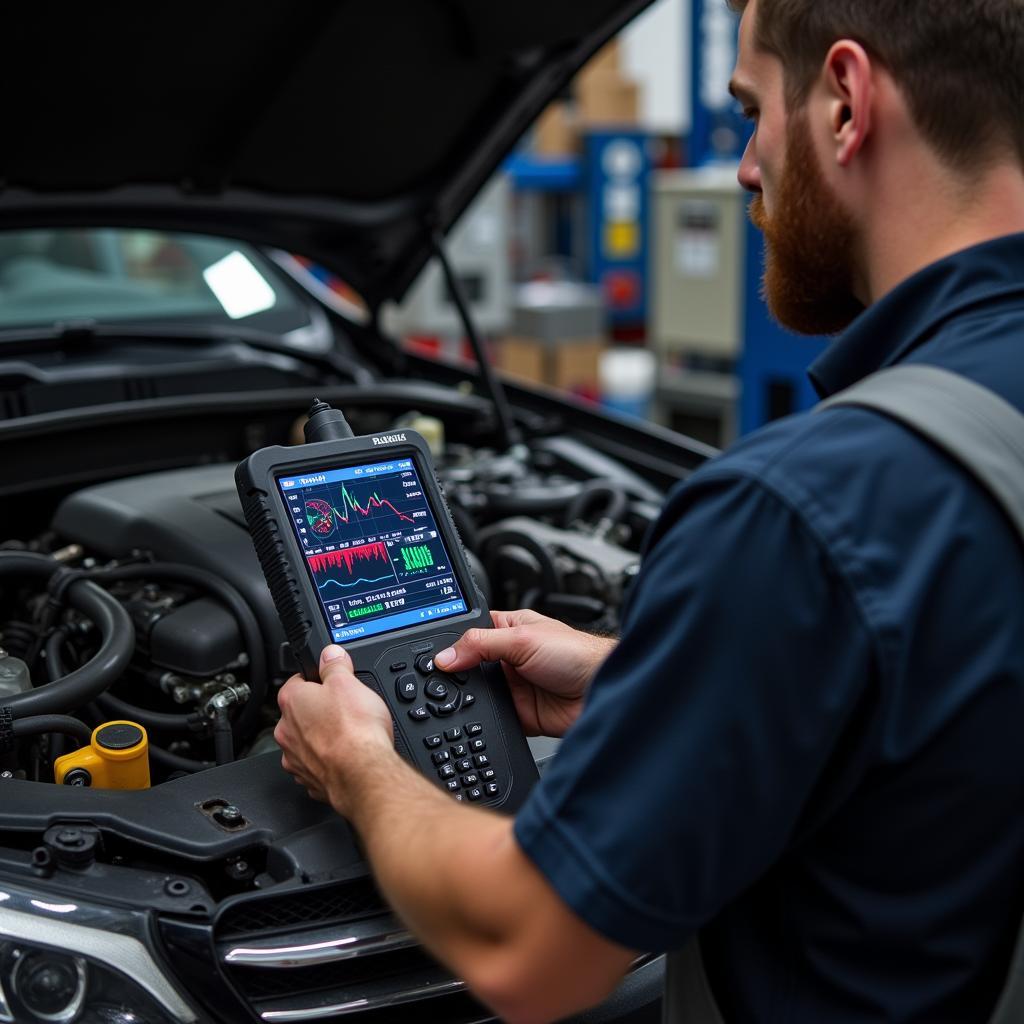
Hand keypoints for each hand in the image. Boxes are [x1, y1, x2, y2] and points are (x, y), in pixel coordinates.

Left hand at [274, 645, 394, 814]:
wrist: (363, 772)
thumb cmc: (354, 730)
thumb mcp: (349, 682)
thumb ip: (336, 665)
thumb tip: (330, 654)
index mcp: (292, 701)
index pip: (297, 680)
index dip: (317, 679)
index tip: (330, 681)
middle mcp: (286, 731)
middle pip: (301, 713)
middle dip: (320, 710)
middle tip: (345, 709)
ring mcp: (295, 758)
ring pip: (306, 741)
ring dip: (322, 737)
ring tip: (348, 734)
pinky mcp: (309, 781)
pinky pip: (316, 765)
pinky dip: (329, 760)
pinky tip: (346, 755)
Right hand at [434, 610, 614, 737]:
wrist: (602, 691)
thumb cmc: (578, 653)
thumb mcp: (523, 639)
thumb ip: (481, 644)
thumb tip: (446, 656)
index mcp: (509, 629)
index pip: (470, 632)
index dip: (452, 642)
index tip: (433, 655)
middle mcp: (509, 657)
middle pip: (470, 666)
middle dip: (457, 674)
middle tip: (441, 680)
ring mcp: (513, 686)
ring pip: (477, 694)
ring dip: (470, 698)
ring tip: (458, 698)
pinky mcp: (518, 713)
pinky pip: (492, 717)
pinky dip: (483, 719)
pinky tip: (479, 716)